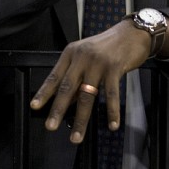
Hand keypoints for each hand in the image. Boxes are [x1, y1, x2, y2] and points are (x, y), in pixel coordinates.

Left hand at [29, 20, 151, 143]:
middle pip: (67, 87)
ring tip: (76, 136)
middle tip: (51, 126)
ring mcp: (99, 63)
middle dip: (58, 109)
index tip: (35, 106)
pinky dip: (112, 111)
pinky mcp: (115, 68)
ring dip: (81, 118)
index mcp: (72, 53)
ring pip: (87, 95)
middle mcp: (83, 57)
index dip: (44, 92)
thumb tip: (68, 100)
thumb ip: (77, 75)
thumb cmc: (110, 45)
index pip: (55, 75)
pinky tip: (112, 124)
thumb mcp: (88, 54)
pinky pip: (111, 94)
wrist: (133, 32)